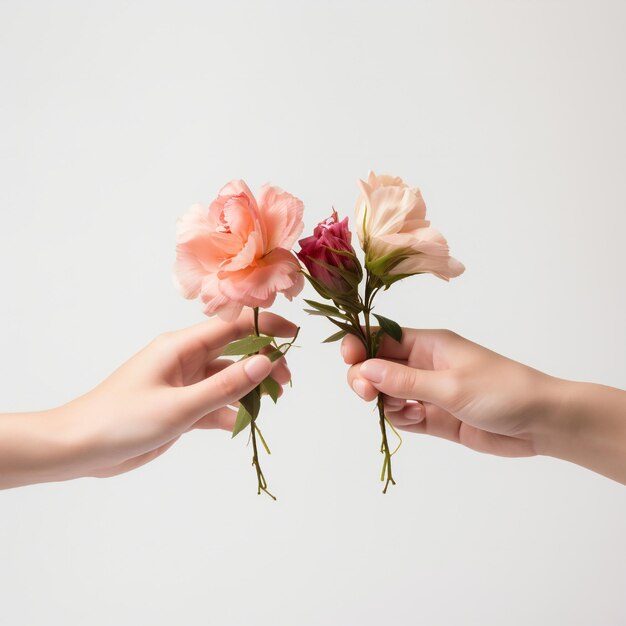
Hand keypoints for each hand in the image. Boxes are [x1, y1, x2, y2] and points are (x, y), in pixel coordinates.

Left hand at [0, 311, 295, 487]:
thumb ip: (225, 385)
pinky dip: (228, 412)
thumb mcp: (179, 406)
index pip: (232, 325)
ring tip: (269, 404)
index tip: (294, 337)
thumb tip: (267, 360)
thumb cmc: (122, 420)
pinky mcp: (178, 406)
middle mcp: (184, 359)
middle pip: (234, 351)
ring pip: (226, 379)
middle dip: (263, 361)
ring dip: (248, 389)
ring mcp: (182, 383)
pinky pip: (213, 403)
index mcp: (181, 346)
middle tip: (287, 382)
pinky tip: (239, 424)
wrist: (78, 447)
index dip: (265, 327)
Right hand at [342, 328, 625, 482]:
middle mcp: (423, 364)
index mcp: (428, 344)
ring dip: (386, 403)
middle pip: (377, 366)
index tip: (350, 362)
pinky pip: (404, 415)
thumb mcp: (450, 385)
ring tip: (408, 412)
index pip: (381, 338)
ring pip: (387, 394)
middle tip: (367, 395)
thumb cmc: (502, 392)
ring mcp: (428, 391)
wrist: (540, 423)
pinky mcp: (434, 416)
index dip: (359, 347)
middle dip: (366, 379)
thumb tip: (364, 367)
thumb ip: (405, 380)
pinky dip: (403, 420)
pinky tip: (418, 421)